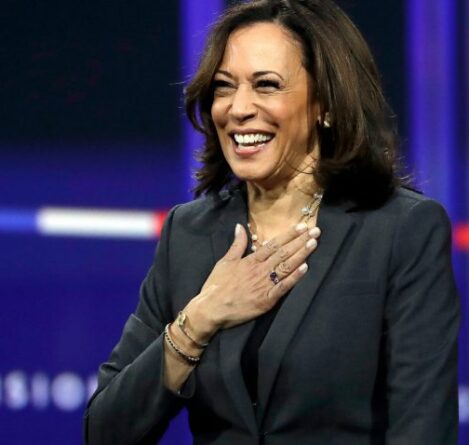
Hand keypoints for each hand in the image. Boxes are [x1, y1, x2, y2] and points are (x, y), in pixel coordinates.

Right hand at [185, 222, 320, 339]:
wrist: (211, 309)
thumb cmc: (216, 285)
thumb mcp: (225, 261)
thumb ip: (236, 244)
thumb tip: (240, 226)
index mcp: (250, 260)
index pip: (273, 244)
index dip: (288, 235)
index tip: (301, 226)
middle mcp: (259, 270)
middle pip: (283, 252)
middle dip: (300, 241)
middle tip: (316, 230)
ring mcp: (264, 285)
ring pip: (286, 266)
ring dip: (301, 254)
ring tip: (314, 243)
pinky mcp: (266, 300)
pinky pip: (283, 287)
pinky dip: (294, 278)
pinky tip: (305, 268)